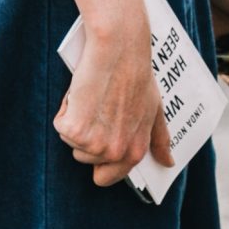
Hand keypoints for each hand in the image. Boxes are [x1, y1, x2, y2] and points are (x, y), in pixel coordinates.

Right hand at [54, 15, 171, 186]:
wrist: (119, 51)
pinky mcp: (75, 131)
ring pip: (71, 142)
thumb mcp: (154, 110)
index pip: (106, 178)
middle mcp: (115, 153)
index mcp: (134, 152)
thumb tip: (168, 163)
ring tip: (93, 98)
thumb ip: (158, 139)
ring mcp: (94, 144)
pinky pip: (60, 125)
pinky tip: (81, 93)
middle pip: (83, 158)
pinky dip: (65, 109)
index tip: (96, 143)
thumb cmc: (136, 75)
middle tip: (99, 108)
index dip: (97, 163)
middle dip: (86, 135)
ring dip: (76, 120)